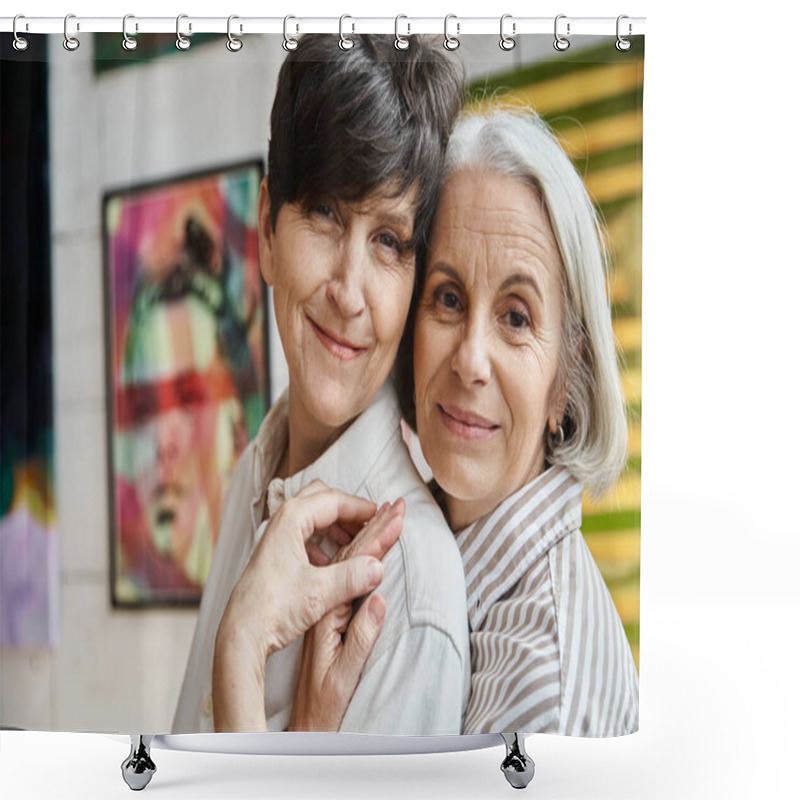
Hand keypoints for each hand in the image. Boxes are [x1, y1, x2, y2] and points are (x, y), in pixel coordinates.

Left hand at [290, 499, 404, 731]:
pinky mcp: (274, 554)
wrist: (240, 634)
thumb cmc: (273, 609)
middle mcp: (281, 522)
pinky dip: (323, 540)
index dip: (361, 507)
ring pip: (312, 516)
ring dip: (336, 525)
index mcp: (291, 519)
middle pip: (321, 499)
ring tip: (356, 543)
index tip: (381, 515)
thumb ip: (352, 576)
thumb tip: (379, 566)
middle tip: (369, 525)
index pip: (334, 500)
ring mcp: (276, 537)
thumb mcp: (320, 593)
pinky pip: (304, 534)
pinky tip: (333, 562)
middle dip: (347, 509)